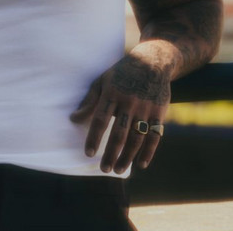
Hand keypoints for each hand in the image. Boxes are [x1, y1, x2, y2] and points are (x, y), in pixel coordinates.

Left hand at [70, 52, 170, 173]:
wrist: (152, 62)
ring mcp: (145, 108)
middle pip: (119, 132)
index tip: (88, 153)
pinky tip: (140, 164)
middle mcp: (129, 102)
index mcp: (112, 93)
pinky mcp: (159, 113)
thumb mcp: (102, 81)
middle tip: (104, 169)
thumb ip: (89, 101)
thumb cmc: (121, 74)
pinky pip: (154, 136)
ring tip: (118, 169)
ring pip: (136, 138)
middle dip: (111, 153)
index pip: (100, 119)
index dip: (94, 137)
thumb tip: (73, 118)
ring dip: (127, 157)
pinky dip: (148, 152)